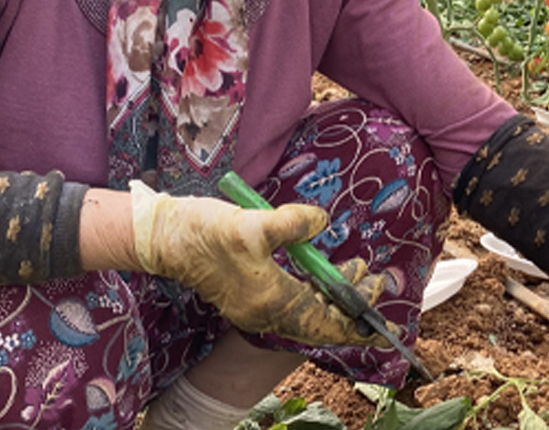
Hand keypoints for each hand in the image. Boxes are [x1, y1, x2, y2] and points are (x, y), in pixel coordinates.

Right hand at [129, 181, 390, 346]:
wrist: (164, 237)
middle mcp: (265, 312)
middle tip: (375, 277)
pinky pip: (292, 300)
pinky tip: (322, 268)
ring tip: (356, 267)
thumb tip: (321, 222)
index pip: (325, 325)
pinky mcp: (248, 295)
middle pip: (320, 319)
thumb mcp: (254, 222)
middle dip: (351, 302)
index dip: (358, 325)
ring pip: (307, 309)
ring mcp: (255, 306)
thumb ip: (294, 224)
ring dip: (333, 292)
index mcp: (271, 301)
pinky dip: (314, 288)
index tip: (384, 325)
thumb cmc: (206, 231)